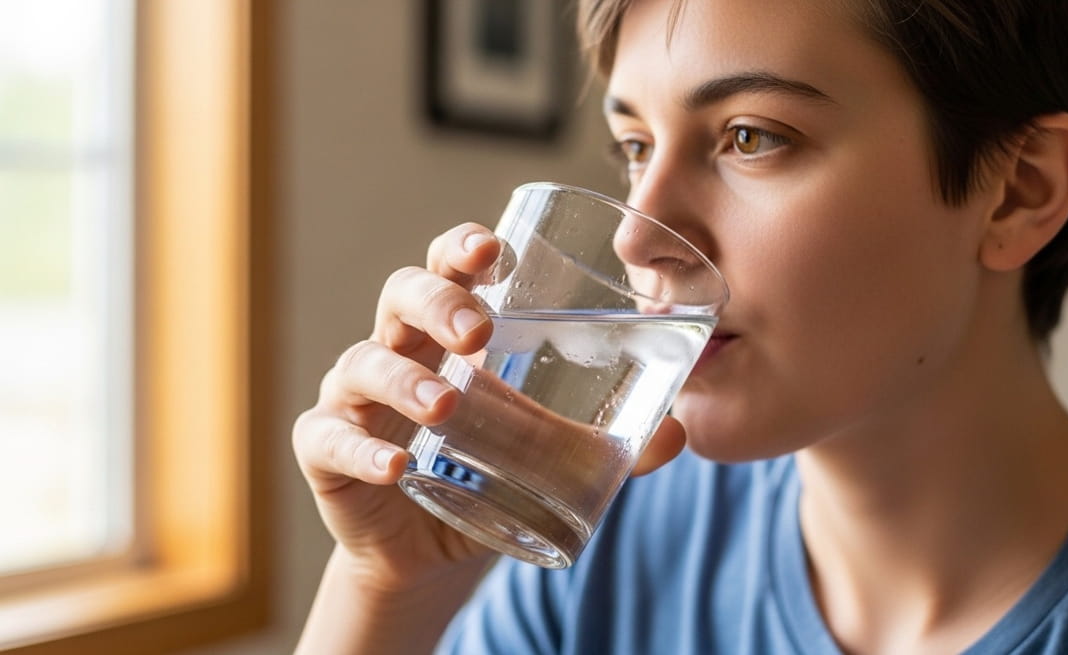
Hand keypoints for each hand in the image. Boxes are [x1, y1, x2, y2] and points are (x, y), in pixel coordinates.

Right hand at [292, 223, 686, 592]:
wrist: (432, 553)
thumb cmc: (489, 474)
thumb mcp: (551, 453)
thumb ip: (611, 441)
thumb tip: (681, 432)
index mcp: (449, 335)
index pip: (448, 269)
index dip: (461, 248)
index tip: (492, 246)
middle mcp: (397, 351)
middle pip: (401, 296)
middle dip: (439, 303)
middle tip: (480, 331)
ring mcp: (355, 399)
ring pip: (362, 364)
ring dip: (404, 381)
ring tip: (447, 406)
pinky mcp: (327, 452)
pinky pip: (328, 440)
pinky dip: (359, 451)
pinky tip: (393, 466)